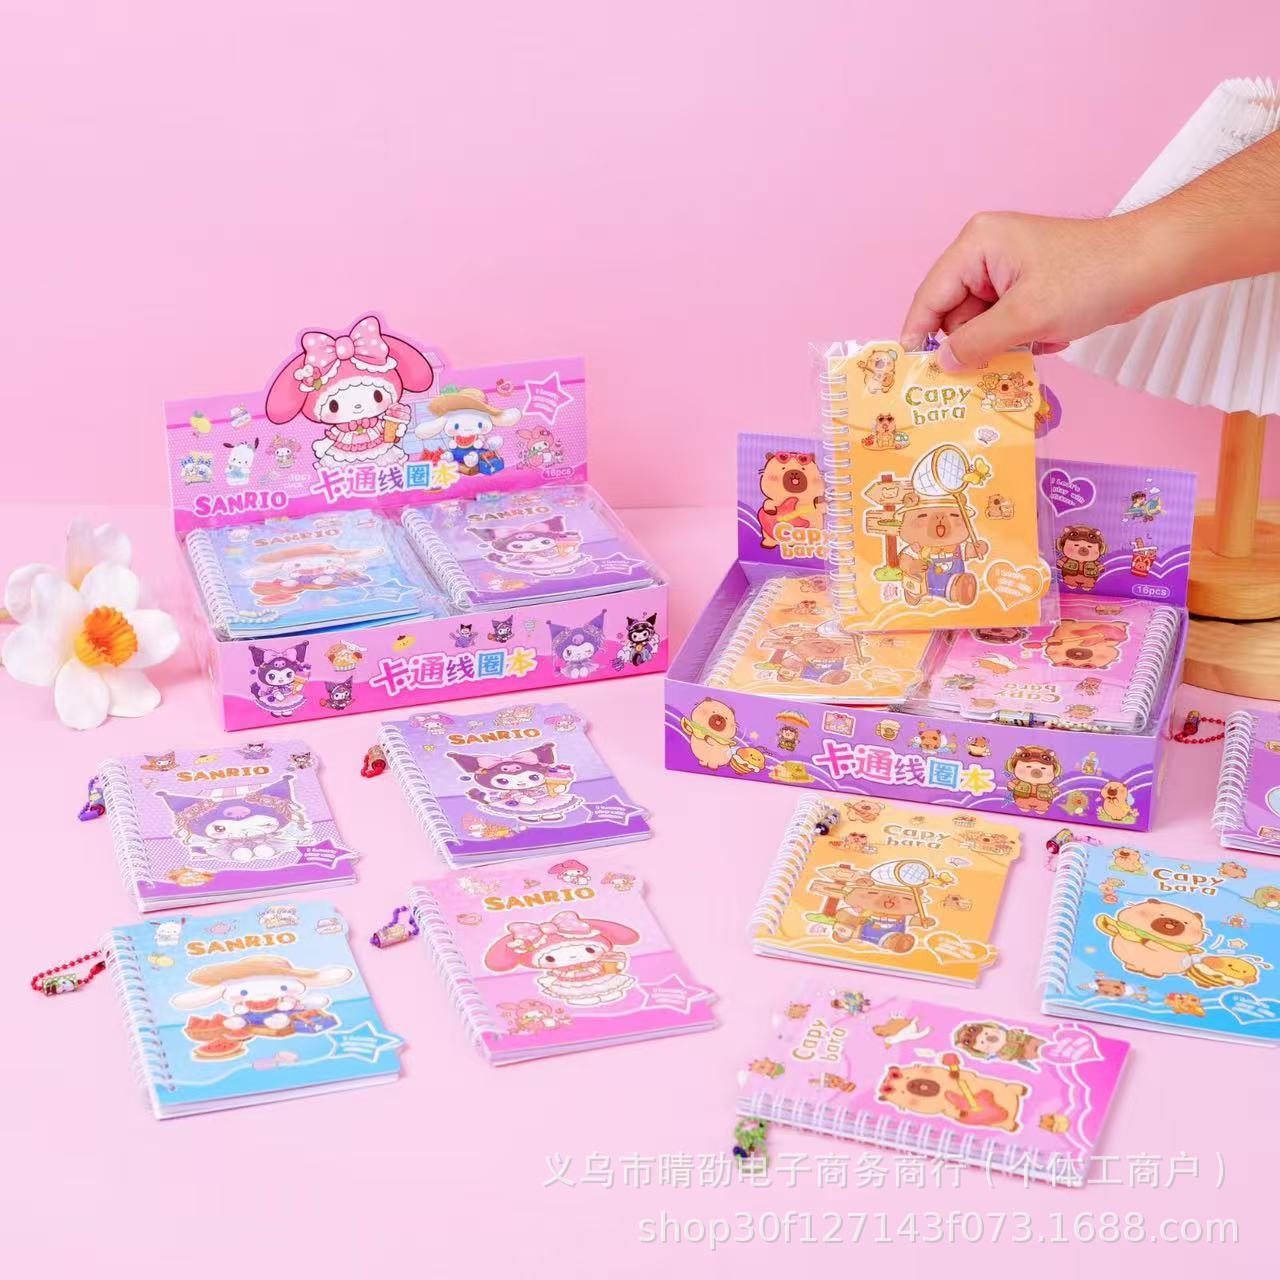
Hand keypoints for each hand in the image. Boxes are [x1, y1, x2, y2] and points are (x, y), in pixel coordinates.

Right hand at [900, 212, 1165, 370]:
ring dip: (1003, 342)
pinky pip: (1003, 321)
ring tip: (1036, 340)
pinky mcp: (1026, 284)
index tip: (911, 372)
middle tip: (993, 364)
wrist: (1150, 265)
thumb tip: (941, 364)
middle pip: (953, 313)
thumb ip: (975, 343)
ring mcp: (1006, 268)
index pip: (931, 296)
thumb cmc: (1091, 279)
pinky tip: (1048, 334)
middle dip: (974, 342)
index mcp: (976, 245)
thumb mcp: (1026, 318)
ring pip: (980, 323)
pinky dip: (1021, 336)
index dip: (919, 335)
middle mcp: (984, 252)